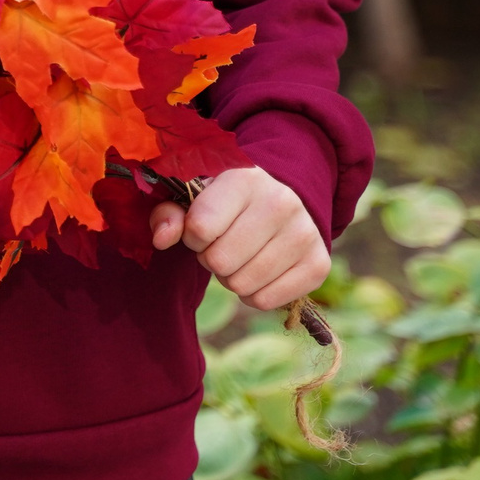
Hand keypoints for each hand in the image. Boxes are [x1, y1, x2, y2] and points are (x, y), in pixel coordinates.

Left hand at [150, 166, 328, 310]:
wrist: (282, 201)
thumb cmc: (227, 202)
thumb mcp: (194, 197)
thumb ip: (168, 214)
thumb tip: (161, 239)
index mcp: (245, 178)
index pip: (200, 228)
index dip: (192, 236)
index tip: (201, 228)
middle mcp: (281, 201)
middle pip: (220, 261)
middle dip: (211, 258)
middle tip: (222, 244)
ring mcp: (304, 233)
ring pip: (242, 285)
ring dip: (231, 278)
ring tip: (240, 256)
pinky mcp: (318, 264)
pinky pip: (265, 301)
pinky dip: (253, 294)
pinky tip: (258, 271)